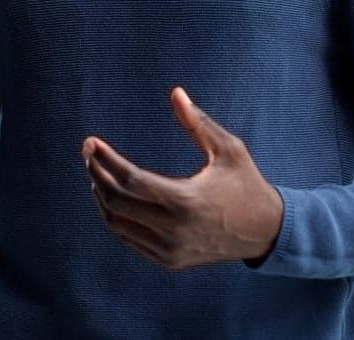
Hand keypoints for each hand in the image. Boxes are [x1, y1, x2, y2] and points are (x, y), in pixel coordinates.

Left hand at [83, 87, 283, 269]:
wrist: (264, 232)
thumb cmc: (246, 183)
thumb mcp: (229, 149)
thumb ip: (198, 123)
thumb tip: (175, 92)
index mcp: (187, 201)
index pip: (131, 181)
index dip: (106, 160)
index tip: (91, 142)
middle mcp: (174, 230)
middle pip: (116, 203)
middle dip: (96, 175)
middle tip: (89, 154)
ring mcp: (169, 249)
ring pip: (117, 224)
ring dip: (101, 197)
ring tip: (97, 173)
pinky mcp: (169, 261)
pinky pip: (129, 238)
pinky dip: (115, 217)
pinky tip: (113, 197)